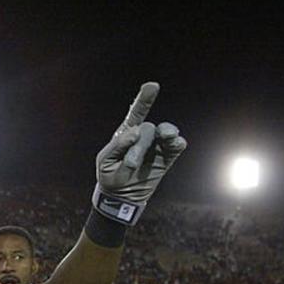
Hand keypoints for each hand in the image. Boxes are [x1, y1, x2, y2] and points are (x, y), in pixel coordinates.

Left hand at [92, 82, 186, 225]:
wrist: (120, 198)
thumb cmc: (110, 176)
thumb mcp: (105, 161)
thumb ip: (118, 146)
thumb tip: (135, 133)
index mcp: (125, 134)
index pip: (136, 113)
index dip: (144, 99)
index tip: (152, 86)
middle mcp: (143, 137)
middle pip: (147, 129)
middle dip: (140, 145)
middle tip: (131, 163)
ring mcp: (156, 147)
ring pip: (165, 133)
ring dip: (166, 134)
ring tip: (167, 137)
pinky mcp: (165, 159)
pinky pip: (176, 148)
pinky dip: (178, 143)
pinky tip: (176, 142)